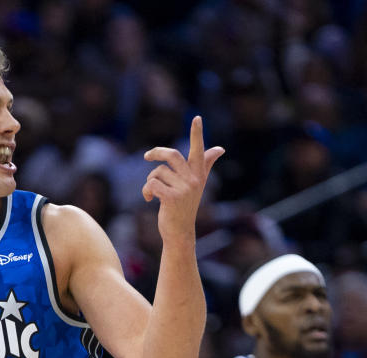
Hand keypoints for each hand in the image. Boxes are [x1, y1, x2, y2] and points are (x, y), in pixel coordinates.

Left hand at [142, 115, 223, 240]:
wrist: (180, 232)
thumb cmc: (185, 206)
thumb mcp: (197, 184)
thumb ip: (206, 164)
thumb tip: (220, 149)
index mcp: (199, 174)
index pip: (199, 150)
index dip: (197, 133)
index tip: (197, 117)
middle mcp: (194, 180)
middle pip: (172, 155)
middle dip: (157, 153)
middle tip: (147, 156)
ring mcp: (184, 189)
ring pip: (158, 172)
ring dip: (150, 181)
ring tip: (152, 192)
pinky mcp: (172, 198)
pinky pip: (152, 184)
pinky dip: (146, 191)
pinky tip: (149, 199)